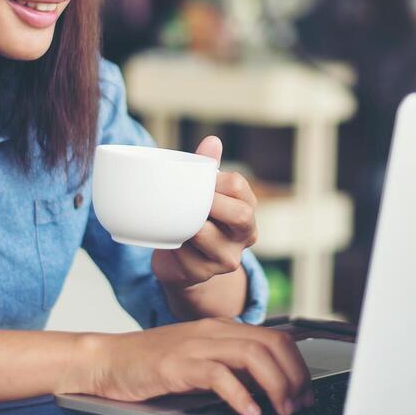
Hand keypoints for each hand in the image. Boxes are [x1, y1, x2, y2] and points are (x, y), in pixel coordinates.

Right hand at [86, 318, 313, 414]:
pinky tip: (250, 413)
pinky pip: (219, 375)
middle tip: (300, 405)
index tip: (307, 393)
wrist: (105, 360)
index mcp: (221, 329)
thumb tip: (267, 389)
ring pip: (253, 355)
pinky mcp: (177, 365)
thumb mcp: (198, 362)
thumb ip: (230, 368)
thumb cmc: (150, 366)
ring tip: (282, 411)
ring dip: (276, 385)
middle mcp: (213, 331)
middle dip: (295, 376)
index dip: (298, 365)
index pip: (275, 337)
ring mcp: (195, 345)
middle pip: (272, 343)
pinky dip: (240, 395)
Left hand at [151, 136, 258, 288]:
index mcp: (247, 210)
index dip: (217, 179)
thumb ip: (207, 168)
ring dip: (188, 223)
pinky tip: (167, 238)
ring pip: (208, 236)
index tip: (198, 180)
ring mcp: (226, 258)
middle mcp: (245, 236)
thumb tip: (212, 141)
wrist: (181, 265)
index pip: (239, 187)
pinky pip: (185, 255)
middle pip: (241, 215)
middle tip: (190, 198)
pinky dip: (173, 243)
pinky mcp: (203, 274)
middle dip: (213, 202)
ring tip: (175, 216)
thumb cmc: (195, 221)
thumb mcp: (204, 195)